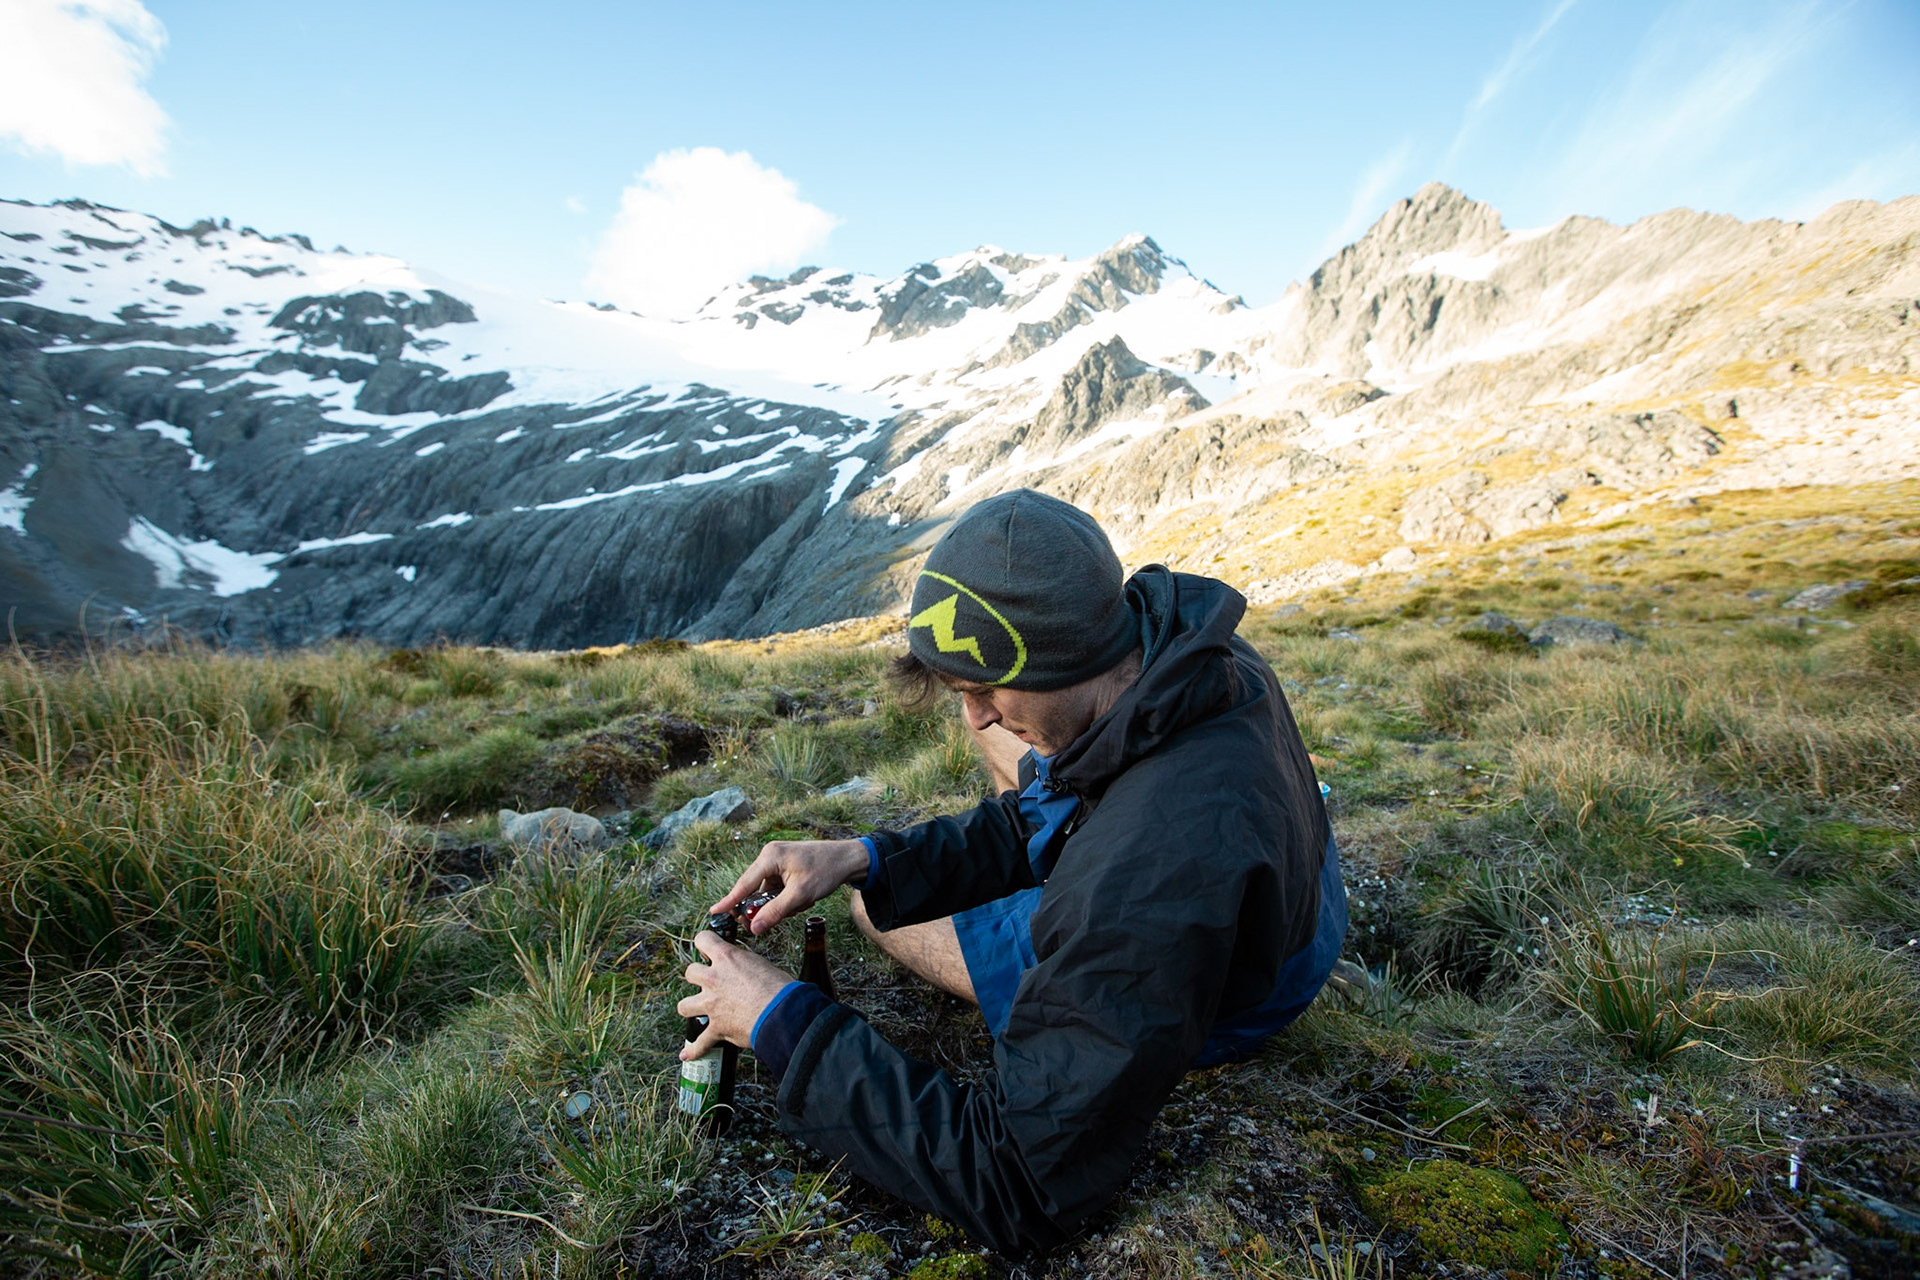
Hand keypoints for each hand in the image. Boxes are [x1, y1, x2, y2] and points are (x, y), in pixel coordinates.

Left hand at [677, 931, 794, 1058]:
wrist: (783, 1013)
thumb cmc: (779, 988)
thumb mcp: (761, 964)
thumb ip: (744, 965)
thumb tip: (743, 972)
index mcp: (727, 958)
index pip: (703, 939)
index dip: (705, 943)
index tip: (707, 947)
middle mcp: (714, 979)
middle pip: (690, 972)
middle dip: (697, 976)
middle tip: (708, 981)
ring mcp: (711, 1005)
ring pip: (684, 1005)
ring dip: (690, 1007)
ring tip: (697, 1009)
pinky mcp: (716, 1027)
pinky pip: (700, 1042)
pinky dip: (694, 1050)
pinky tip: (686, 1054)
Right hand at [710, 838, 870, 935]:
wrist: (849, 859)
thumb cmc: (826, 870)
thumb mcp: (801, 895)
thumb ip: (776, 912)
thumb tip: (754, 928)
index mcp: (769, 857)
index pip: (744, 884)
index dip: (729, 901)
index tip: (714, 912)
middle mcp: (769, 857)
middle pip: (754, 891)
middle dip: (767, 907)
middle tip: (776, 919)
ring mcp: (777, 863)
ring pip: (768, 894)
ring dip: (782, 905)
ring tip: (803, 902)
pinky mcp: (784, 869)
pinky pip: (777, 891)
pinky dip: (788, 900)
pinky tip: (805, 898)